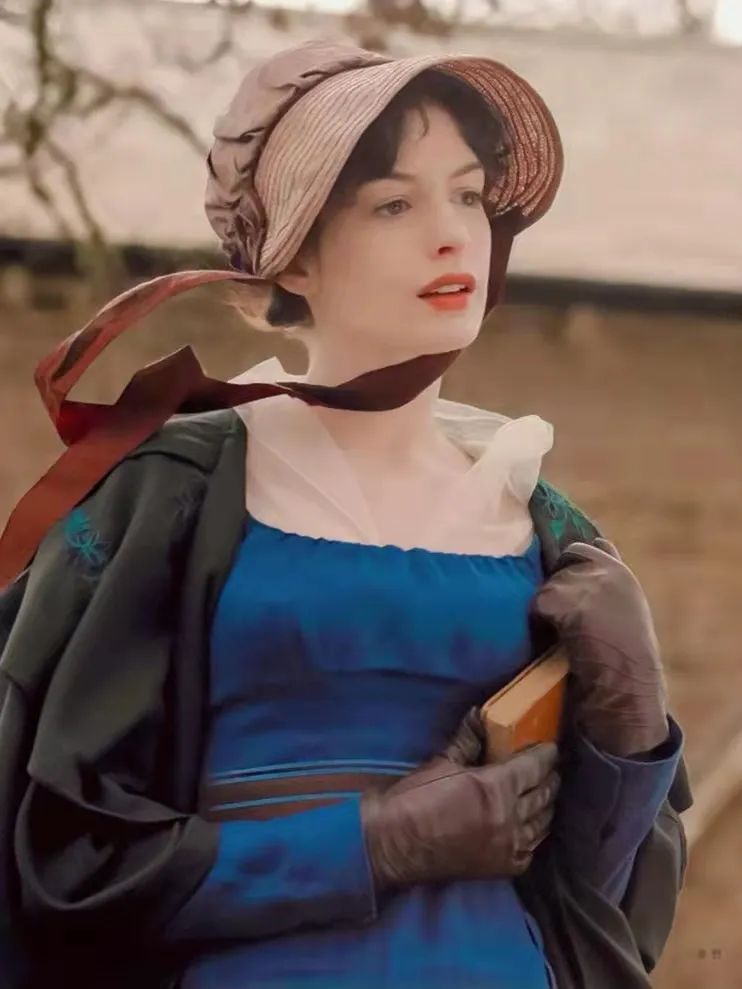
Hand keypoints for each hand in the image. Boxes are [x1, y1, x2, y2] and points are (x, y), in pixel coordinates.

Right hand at [360, 708, 560, 890]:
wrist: (394, 844)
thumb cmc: (415, 799)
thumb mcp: (443, 762)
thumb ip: (469, 740)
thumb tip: (479, 714)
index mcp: (496, 787)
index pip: (535, 766)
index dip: (546, 754)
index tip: (550, 746)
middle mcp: (510, 818)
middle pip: (544, 793)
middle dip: (550, 777)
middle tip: (550, 766)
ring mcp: (509, 846)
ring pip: (543, 822)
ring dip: (546, 805)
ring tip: (545, 792)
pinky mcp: (503, 867)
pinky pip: (531, 848)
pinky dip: (534, 834)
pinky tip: (531, 825)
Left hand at [529, 537, 668, 756]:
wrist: (627, 685)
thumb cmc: (625, 661)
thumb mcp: (624, 615)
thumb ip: (605, 592)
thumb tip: (573, 580)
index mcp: (624, 576)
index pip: (595, 547)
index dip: (577, 559)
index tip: (566, 576)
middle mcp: (608, 571)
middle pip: (567, 559)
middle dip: (558, 582)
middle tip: (560, 614)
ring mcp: (588, 582)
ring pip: (550, 583)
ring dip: (548, 605)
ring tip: (562, 632)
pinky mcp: (567, 598)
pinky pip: (539, 602)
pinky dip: (540, 619)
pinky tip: (552, 637)